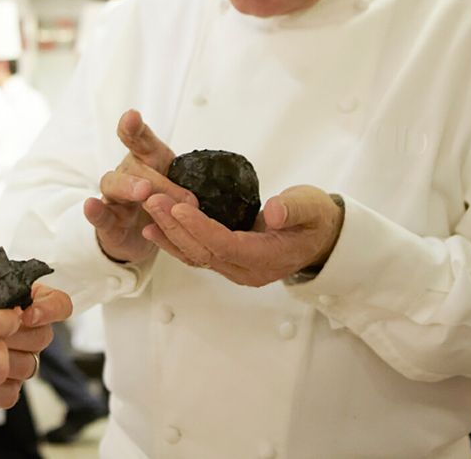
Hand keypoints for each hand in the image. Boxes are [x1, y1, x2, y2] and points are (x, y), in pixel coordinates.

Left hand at [0, 280, 73, 408]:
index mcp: (26, 300)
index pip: (59, 304)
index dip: (49, 309)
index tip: (27, 314)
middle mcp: (29, 331)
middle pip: (44, 337)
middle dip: (15, 335)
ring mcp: (21, 360)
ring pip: (28, 366)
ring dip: (2, 358)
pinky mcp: (7, 386)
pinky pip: (11, 392)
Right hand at [83, 109, 196, 262]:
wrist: (143, 236)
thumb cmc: (164, 203)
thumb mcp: (183, 191)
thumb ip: (191, 190)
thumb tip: (205, 198)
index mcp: (148, 161)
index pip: (140, 139)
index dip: (133, 128)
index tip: (131, 116)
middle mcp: (128, 173)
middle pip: (136, 167)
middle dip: (158, 178)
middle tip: (177, 192)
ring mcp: (115, 196)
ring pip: (114, 184)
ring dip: (129, 187)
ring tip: (143, 192)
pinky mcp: (108, 222)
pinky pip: (100, 214)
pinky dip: (95, 211)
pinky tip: (91, 206)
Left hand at [141, 184, 343, 286]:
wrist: (321, 238)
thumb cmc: (316, 219)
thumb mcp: (312, 207)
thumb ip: (292, 210)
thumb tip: (272, 212)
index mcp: (268, 258)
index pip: (227, 245)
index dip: (201, 228)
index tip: (179, 207)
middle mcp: (247, 270)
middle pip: (204, 251)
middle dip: (176, 226)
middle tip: (154, 200)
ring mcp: (236, 269)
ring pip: (196, 255)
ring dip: (170, 233)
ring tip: (149, 210)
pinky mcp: (227, 261)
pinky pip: (197, 254)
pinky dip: (174, 241)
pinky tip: (153, 227)